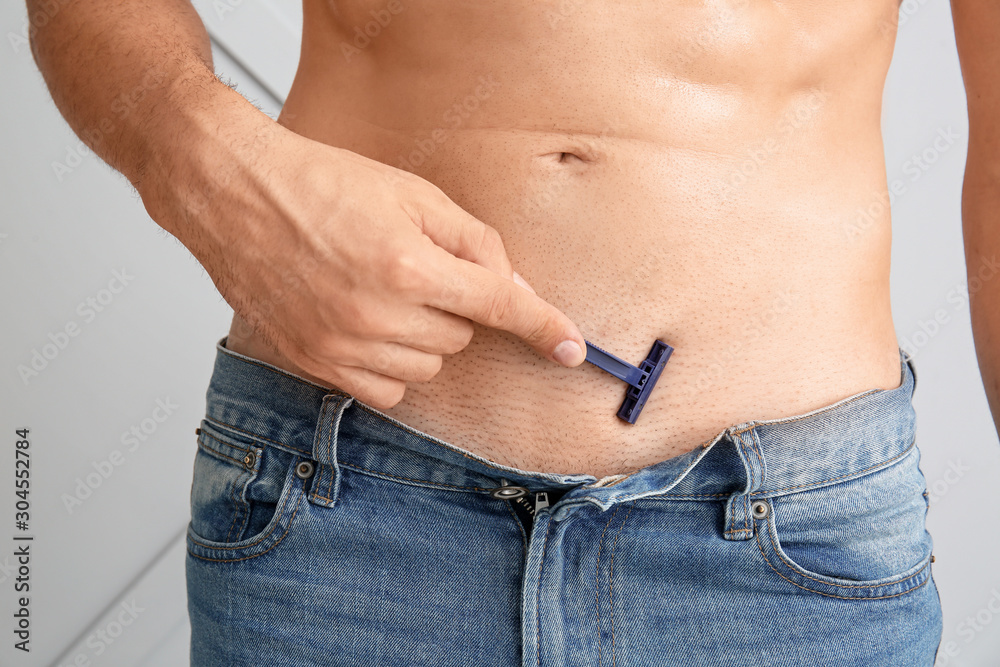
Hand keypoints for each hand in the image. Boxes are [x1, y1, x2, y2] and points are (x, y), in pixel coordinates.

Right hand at [139, 99, 585, 408]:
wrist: (236, 195)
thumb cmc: (322, 183)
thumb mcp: (412, 194)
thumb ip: (474, 243)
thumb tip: (514, 288)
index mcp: (408, 264)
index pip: (498, 306)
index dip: (543, 327)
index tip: (572, 350)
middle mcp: (376, 314)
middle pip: (462, 337)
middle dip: (455, 307)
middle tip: (415, 268)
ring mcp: (342, 346)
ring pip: (427, 367)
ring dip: (424, 337)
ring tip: (383, 292)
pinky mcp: (314, 364)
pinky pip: (386, 391)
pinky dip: (392, 365)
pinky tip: (369, 327)